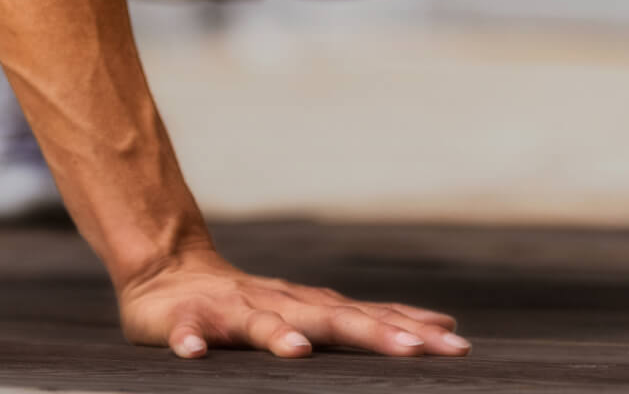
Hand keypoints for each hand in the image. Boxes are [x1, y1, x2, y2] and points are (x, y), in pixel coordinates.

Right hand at [116, 248, 472, 358]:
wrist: (173, 274)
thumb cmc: (253, 303)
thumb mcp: (317, 310)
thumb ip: (373, 319)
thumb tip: (442, 326)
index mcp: (313, 306)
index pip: (371, 316)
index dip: (412, 330)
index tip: (456, 345)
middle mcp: (281, 304)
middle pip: (331, 318)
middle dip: (374, 333)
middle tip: (414, 350)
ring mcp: (234, 311)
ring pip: (259, 323)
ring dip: (278, 336)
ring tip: (300, 352)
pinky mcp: (187, 320)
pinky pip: (187, 332)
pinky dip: (189, 341)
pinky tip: (193, 354)